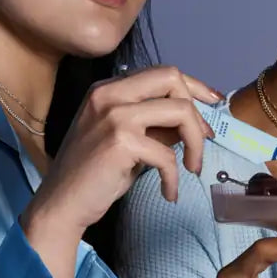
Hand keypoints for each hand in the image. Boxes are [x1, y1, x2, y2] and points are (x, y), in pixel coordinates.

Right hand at [24, 66, 220, 235]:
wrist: (62, 204)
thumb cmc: (95, 173)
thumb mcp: (129, 139)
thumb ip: (158, 124)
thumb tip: (197, 121)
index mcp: (110, 89)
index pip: (163, 73)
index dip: (194, 86)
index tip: (214, 104)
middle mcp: (109, 94)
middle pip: (173, 79)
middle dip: (197, 110)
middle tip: (203, 140)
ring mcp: (114, 115)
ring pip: (180, 111)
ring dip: (196, 144)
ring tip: (193, 168)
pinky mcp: (119, 142)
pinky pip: (167, 155)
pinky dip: (174, 178)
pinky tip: (169, 192)